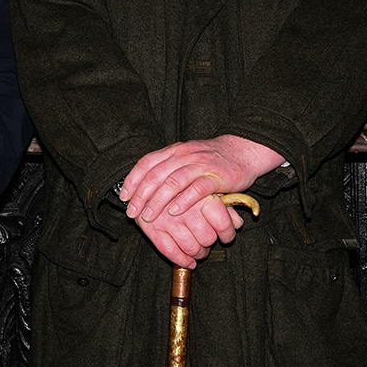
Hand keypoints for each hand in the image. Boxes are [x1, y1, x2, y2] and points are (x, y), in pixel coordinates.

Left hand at [119, 135, 282, 224]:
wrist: (243, 150)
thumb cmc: (212, 159)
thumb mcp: (187, 157)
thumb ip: (168, 167)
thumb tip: (143, 185)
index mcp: (174, 150)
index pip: (147, 163)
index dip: (133, 180)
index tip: (124, 197)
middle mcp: (184, 155)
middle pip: (156, 174)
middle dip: (141, 195)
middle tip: (132, 213)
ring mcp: (200, 165)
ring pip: (173, 182)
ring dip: (158, 201)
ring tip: (148, 216)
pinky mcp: (216, 176)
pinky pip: (196, 189)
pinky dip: (183, 201)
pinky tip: (174, 212)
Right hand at [133, 194, 243, 268]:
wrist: (146, 179)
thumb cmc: (181, 184)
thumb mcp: (204, 187)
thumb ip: (224, 204)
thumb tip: (238, 222)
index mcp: (200, 195)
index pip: (222, 222)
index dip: (228, 233)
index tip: (226, 237)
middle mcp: (185, 208)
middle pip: (207, 238)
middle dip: (210, 244)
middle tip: (208, 242)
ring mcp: (168, 220)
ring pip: (190, 247)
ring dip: (198, 253)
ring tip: (199, 251)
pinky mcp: (152, 229)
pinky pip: (170, 252)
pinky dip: (181, 260)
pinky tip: (188, 261)